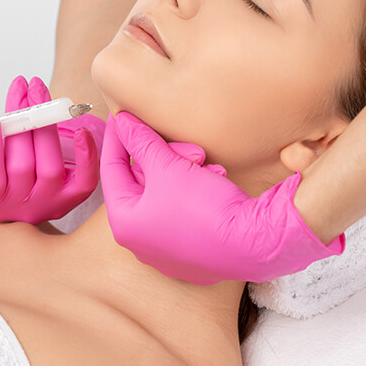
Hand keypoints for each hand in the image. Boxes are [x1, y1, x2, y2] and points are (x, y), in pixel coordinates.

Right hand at [0, 76, 102, 223]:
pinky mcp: (76, 197)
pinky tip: (79, 128)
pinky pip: (85, 179)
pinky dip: (85, 155)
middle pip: (21, 165)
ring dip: (46, 126)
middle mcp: (22, 206)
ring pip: (50, 166)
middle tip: (22, 87)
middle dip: (21, 122)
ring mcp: (51, 202)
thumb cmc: (3, 177)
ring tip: (40, 91)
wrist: (34, 201)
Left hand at [100, 111, 345, 284]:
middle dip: (168, 157)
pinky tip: (217, 183)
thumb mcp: (168, 166)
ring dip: (186, 172)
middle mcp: (141, 242)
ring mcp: (167, 251)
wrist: (254, 244)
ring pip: (167, 193)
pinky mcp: (192, 252)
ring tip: (210, 168)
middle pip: (143, 181)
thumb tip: (122, 122)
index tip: (123, 113)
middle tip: (192, 149)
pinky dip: (196, 191)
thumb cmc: (204, 209)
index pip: (111, 169)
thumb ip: (141, 142)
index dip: (119, 137)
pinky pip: (184, 210)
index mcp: (125, 223)